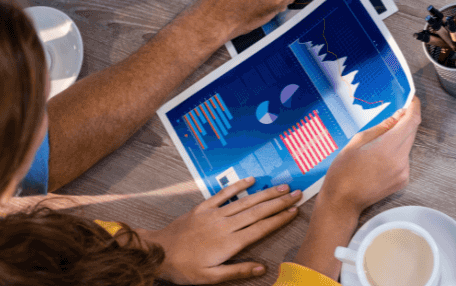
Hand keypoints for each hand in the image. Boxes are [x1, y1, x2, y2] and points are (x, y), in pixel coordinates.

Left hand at [140, 176, 300, 283]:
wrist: (158, 252)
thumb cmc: (184, 268)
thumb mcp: (210, 278)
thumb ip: (237, 272)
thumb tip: (262, 268)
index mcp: (229, 243)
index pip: (260, 229)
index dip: (279, 220)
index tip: (294, 212)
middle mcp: (224, 225)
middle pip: (257, 211)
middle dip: (279, 203)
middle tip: (297, 194)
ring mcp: (214, 214)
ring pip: (245, 201)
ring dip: (265, 193)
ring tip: (282, 187)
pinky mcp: (203, 207)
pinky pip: (223, 194)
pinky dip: (238, 186)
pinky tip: (251, 180)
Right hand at [319, 96, 421, 216]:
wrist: (343, 201)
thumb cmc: (344, 171)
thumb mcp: (357, 142)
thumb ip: (381, 128)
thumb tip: (398, 116)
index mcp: (388, 147)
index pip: (411, 122)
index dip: (414, 108)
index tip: (412, 100)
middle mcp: (401, 160)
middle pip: (411, 133)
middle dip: (405, 122)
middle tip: (394, 116)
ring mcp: (403, 172)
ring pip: (407, 146)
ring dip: (398, 139)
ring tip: (377, 145)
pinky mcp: (403, 181)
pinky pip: (404, 159)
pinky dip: (396, 153)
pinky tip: (378, 159)